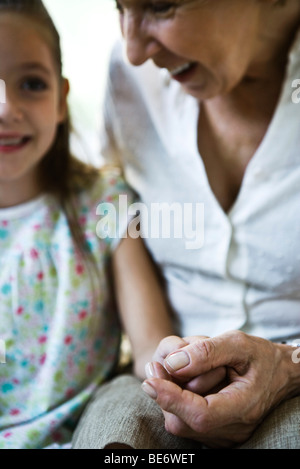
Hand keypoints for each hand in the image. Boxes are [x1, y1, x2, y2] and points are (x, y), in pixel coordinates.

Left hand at [143, 331, 297, 447]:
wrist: (280, 374)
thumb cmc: (261, 356)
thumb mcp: (238, 343)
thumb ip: (207, 351)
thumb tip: (172, 363)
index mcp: (244, 407)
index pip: (201, 414)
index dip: (171, 398)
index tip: (149, 379)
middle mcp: (234, 429)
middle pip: (185, 422)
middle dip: (164, 394)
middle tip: (155, 366)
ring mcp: (226, 435)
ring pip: (182, 425)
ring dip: (168, 398)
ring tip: (171, 370)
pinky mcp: (217, 433)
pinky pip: (187, 424)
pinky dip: (177, 403)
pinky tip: (180, 383)